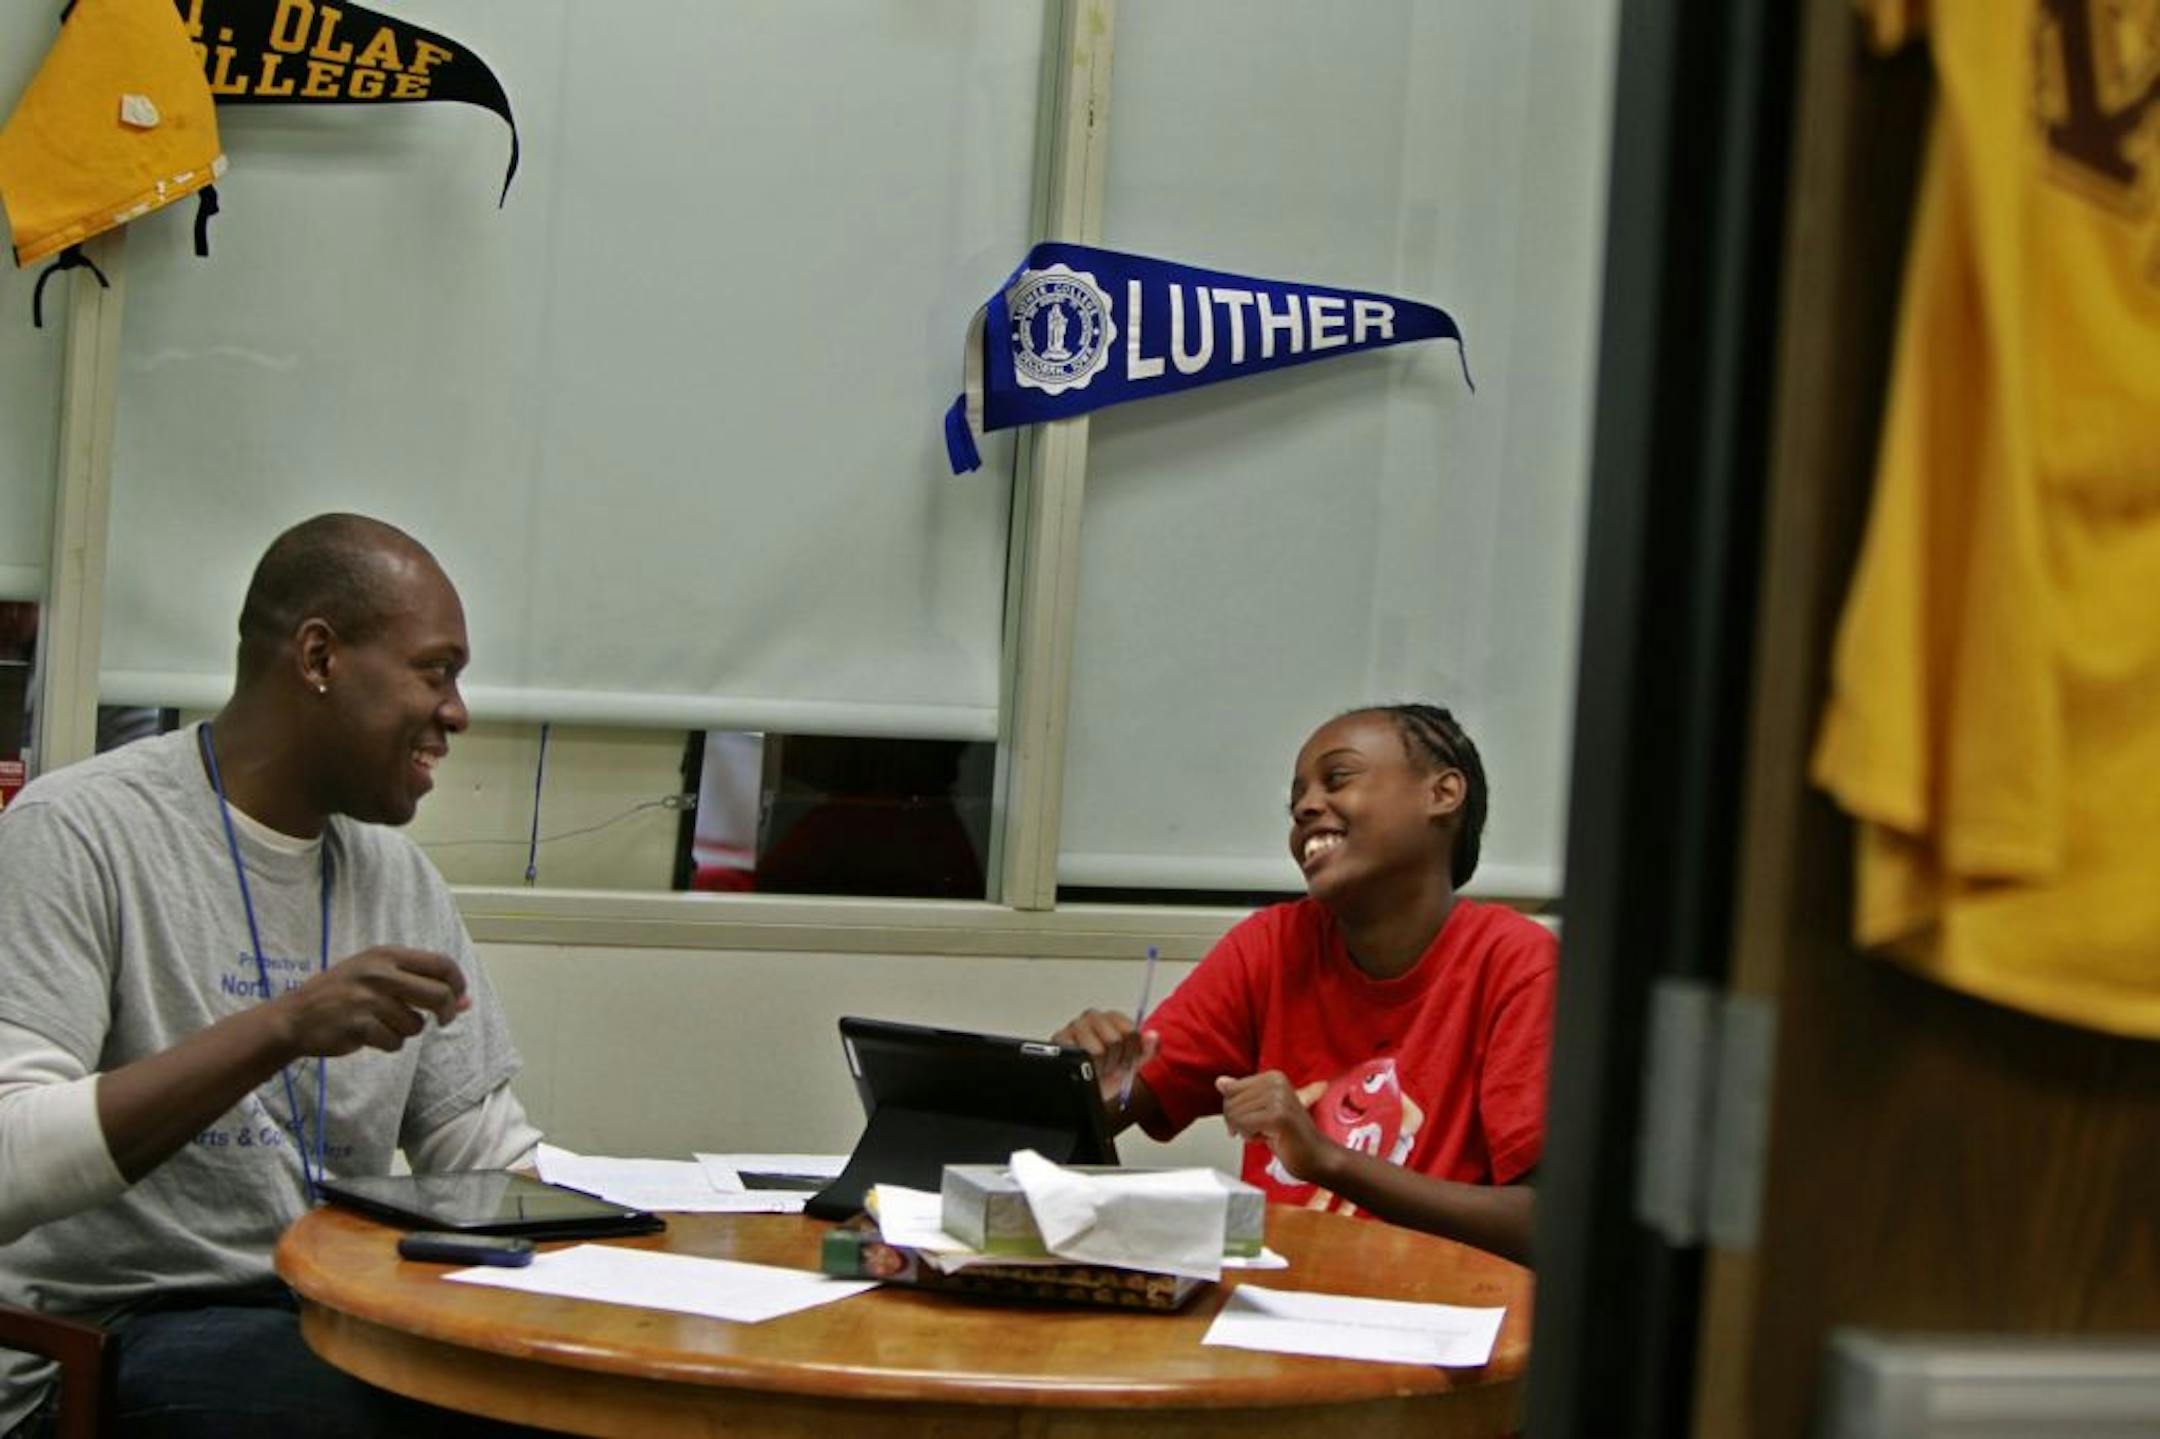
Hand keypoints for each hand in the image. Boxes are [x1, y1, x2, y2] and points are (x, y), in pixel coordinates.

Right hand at [268, 946, 470, 1059]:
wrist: (295, 1017)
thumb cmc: (343, 994)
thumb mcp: (379, 977)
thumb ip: (421, 984)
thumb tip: (467, 1002)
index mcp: (387, 955)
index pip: (441, 964)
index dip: (457, 983)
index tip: (459, 997)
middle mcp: (379, 973)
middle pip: (438, 995)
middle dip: (447, 1012)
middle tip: (443, 1020)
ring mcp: (368, 999)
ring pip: (416, 1025)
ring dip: (406, 1030)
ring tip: (384, 1024)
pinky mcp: (360, 1026)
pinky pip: (395, 1042)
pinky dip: (389, 1044)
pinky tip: (370, 1036)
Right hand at [1053, 1009, 1159, 1106]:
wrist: (1086, 1087)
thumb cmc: (1107, 1071)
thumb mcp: (1131, 1063)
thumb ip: (1147, 1049)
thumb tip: (1153, 1036)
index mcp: (1113, 1017)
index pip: (1131, 1031)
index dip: (1132, 1052)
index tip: (1127, 1060)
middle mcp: (1093, 1016)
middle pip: (1115, 1040)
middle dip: (1115, 1060)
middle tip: (1110, 1066)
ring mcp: (1075, 1026)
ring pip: (1097, 1050)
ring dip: (1100, 1066)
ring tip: (1097, 1068)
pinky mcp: (1060, 1038)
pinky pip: (1080, 1056)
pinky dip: (1085, 1067)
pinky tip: (1084, 1068)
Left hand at [1217, 1071, 1336, 1184]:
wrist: (1315, 1156)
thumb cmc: (1290, 1136)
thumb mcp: (1262, 1110)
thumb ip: (1241, 1095)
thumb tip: (1220, 1082)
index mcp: (1273, 1077)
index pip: (1231, 1088)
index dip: (1232, 1110)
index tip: (1246, 1121)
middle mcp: (1277, 1082)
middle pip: (1230, 1102)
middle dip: (1238, 1122)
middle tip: (1257, 1130)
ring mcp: (1279, 1098)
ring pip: (1235, 1114)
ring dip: (1246, 1131)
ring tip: (1265, 1133)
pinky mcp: (1278, 1116)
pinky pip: (1244, 1125)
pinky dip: (1250, 1137)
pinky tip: (1267, 1137)